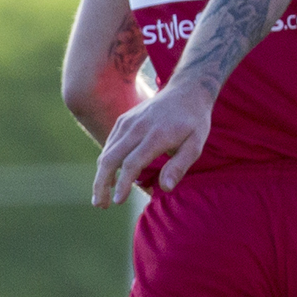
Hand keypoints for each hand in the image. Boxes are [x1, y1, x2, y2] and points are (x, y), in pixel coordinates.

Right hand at [91, 82, 212, 205]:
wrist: (187, 91)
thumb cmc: (193, 122)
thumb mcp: (196, 144)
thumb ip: (180, 166)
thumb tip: (165, 188)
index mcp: (156, 135)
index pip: (132, 163)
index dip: (123, 184)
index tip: (119, 201)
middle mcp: (138, 127)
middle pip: (110, 159)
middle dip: (101, 184)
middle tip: (100, 205)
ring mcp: (128, 122)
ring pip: (106, 152)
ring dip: (100, 176)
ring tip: (101, 197)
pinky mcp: (124, 120)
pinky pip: (110, 143)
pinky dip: (106, 162)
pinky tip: (109, 178)